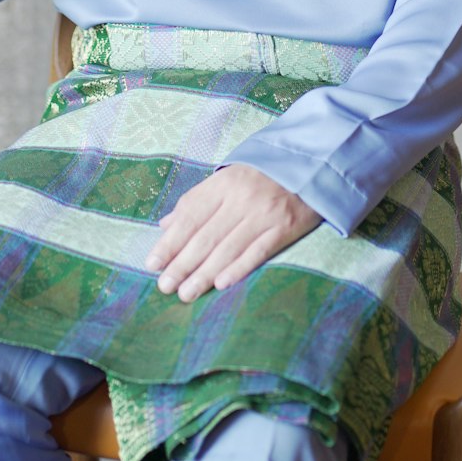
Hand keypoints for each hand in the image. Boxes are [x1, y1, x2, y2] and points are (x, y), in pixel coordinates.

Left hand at [144, 165, 321, 302]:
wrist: (309, 166)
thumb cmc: (261, 176)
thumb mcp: (226, 179)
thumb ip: (197, 202)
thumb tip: (165, 225)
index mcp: (223, 183)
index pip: (190, 215)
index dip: (170, 241)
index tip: (152, 264)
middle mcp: (240, 198)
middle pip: (206, 236)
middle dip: (182, 264)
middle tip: (165, 287)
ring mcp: (263, 213)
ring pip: (227, 248)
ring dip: (204, 274)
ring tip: (186, 294)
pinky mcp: (284, 227)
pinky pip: (258, 252)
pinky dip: (238, 268)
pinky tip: (221, 284)